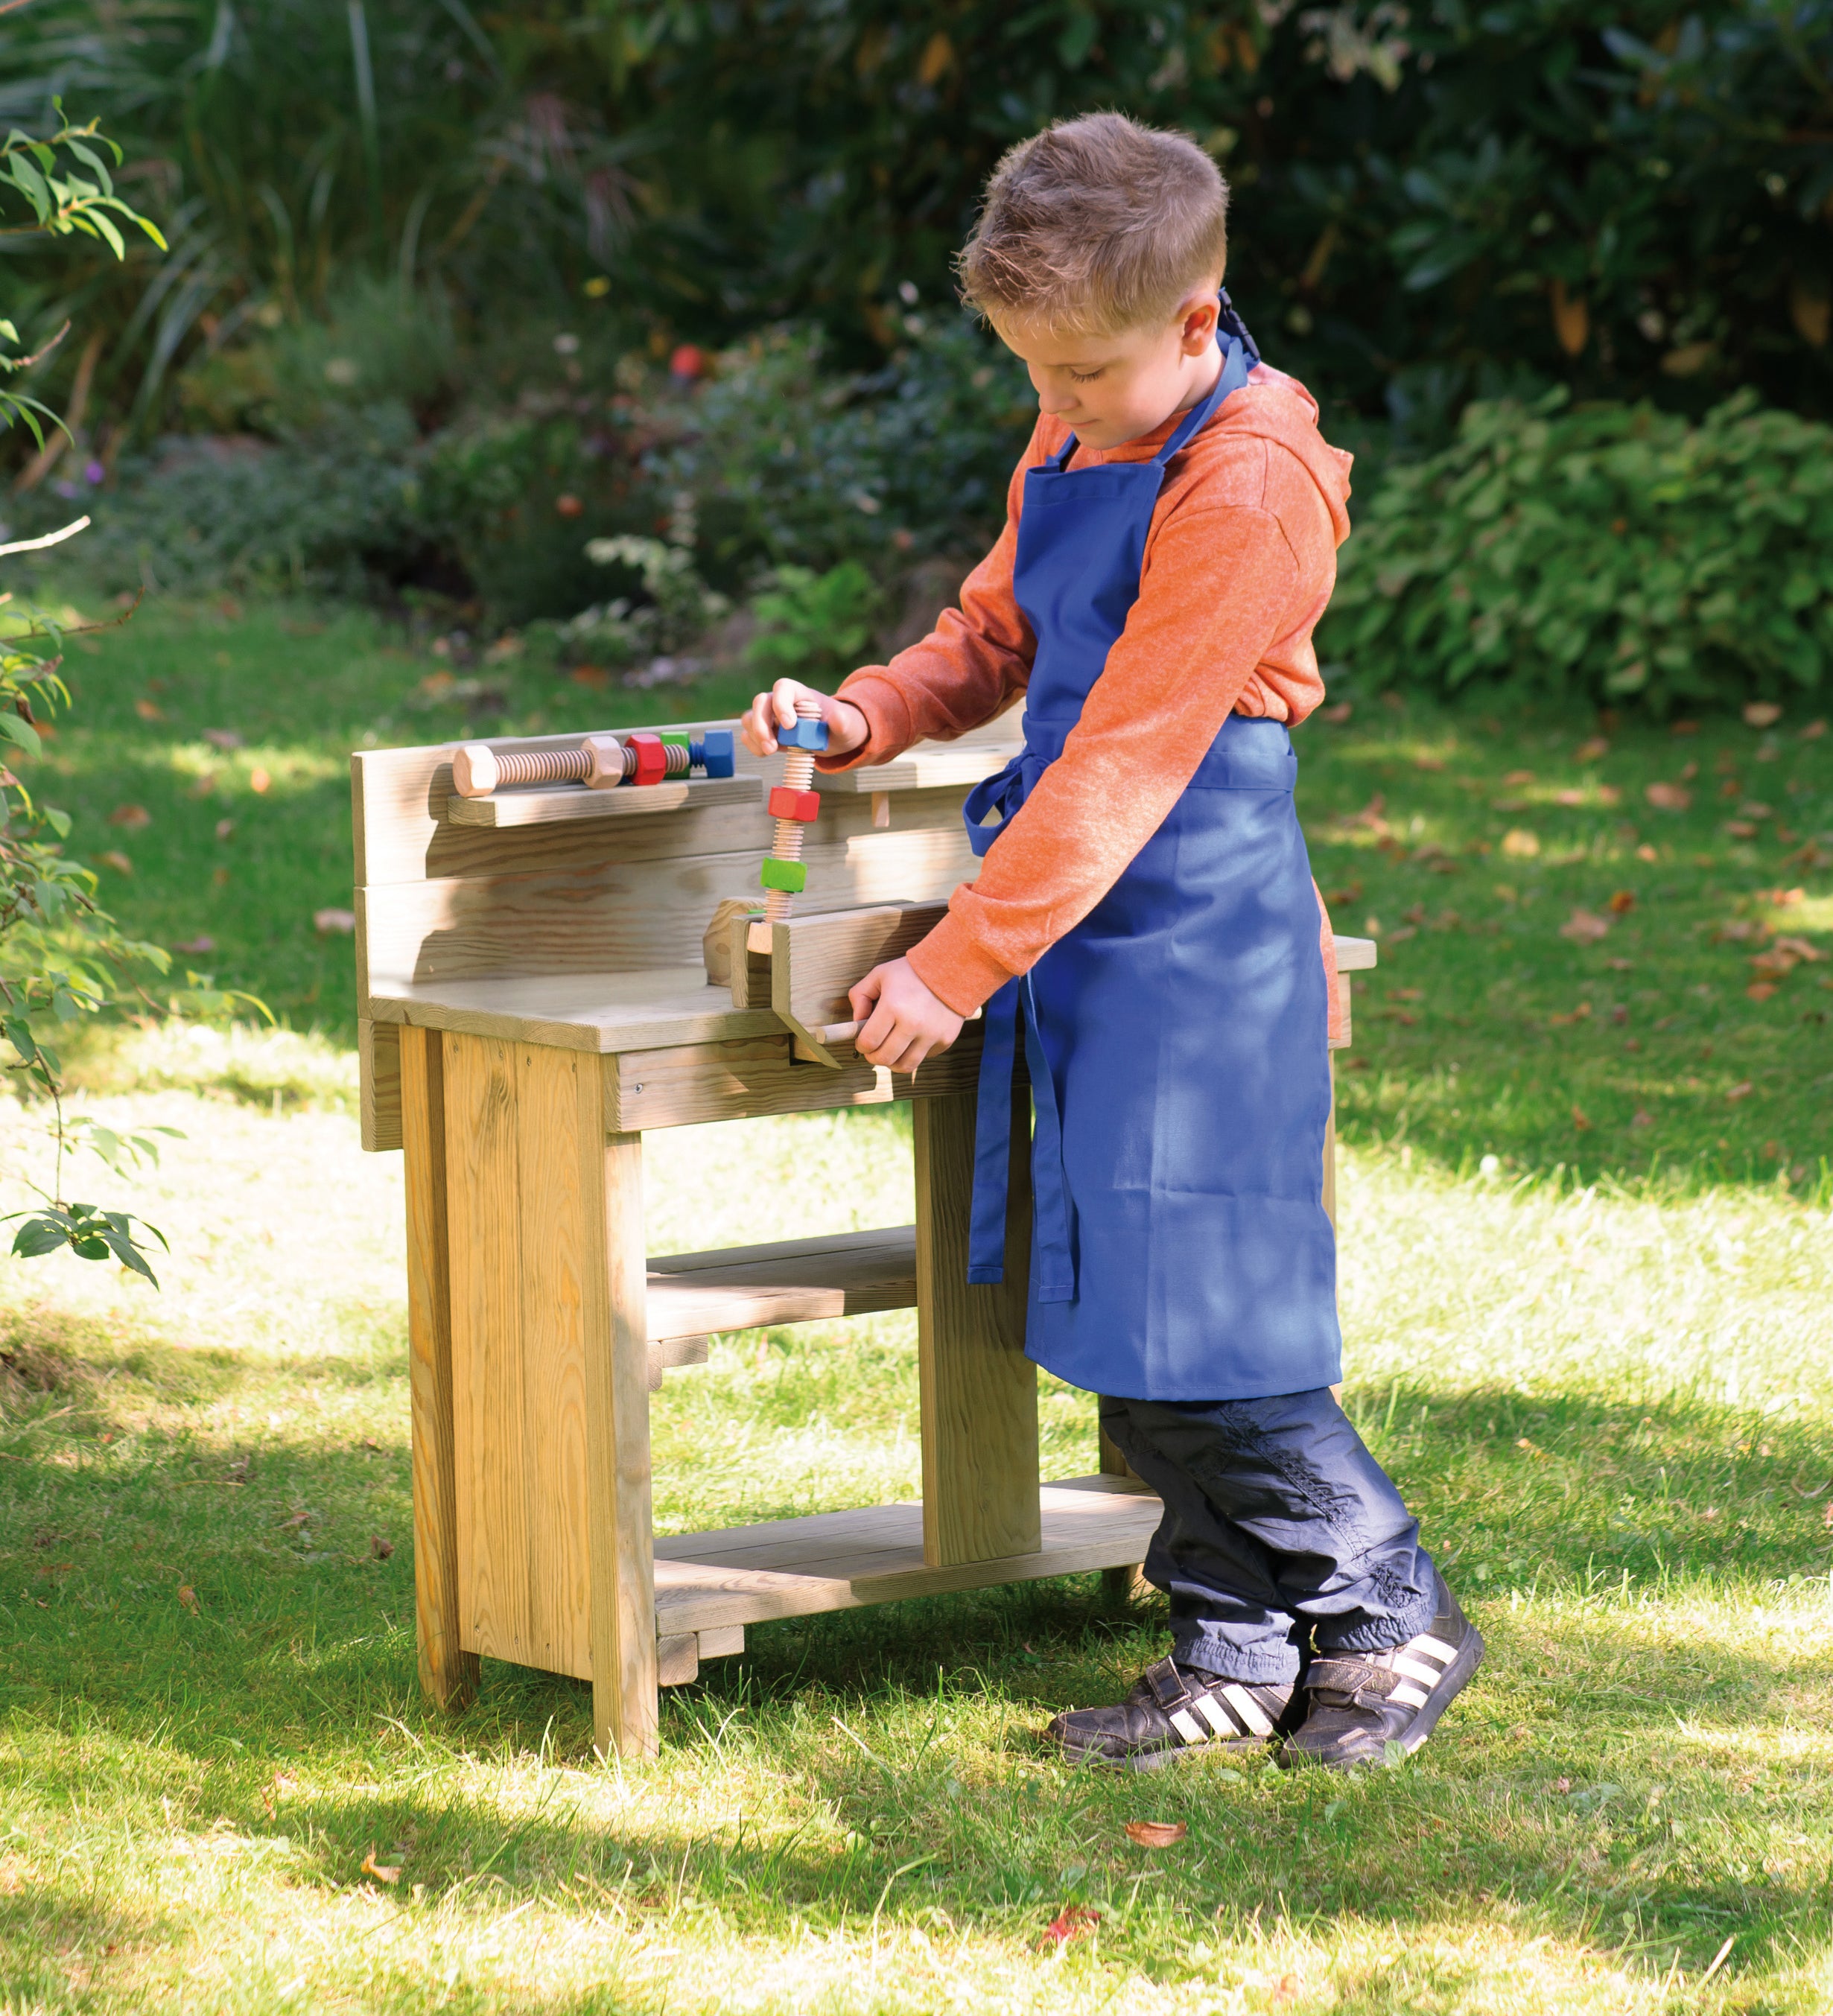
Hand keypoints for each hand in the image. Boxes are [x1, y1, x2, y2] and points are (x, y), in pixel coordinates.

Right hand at [738, 678, 868, 759]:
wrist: (834, 738)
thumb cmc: (839, 726)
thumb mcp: (847, 725)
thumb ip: (843, 723)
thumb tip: (838, 719)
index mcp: (800, 693)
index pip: (782, 687)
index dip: (781, 704)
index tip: (790, 725)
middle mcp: (781, 701)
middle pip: (760, 702)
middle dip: (761, 725)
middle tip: (772, 747)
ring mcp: (770, 716)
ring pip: (750, 718)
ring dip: (755, 736)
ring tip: (771, 751)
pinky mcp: (765, 732)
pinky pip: (749, 734)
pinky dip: (753, 745)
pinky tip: (767, 753)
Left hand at [848, 956, 963, 1073]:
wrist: (953, 969)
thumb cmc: (912, 971)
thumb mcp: (880, 974)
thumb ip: (860, 996)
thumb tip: (856, 1022)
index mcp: (893, 1006)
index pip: (869, 1042)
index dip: (861, 1046)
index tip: (863, 1042)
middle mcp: (912, 1023)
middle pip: (885, 1058)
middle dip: (874, 1057)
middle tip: (874, 1050)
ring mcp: (931, 1034)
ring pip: (905, 1065)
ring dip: (893, 1062)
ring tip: (891, 1050)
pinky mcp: (946, 1039)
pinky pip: (924, 1057)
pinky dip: (915, 1052)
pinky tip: (913, 1038)